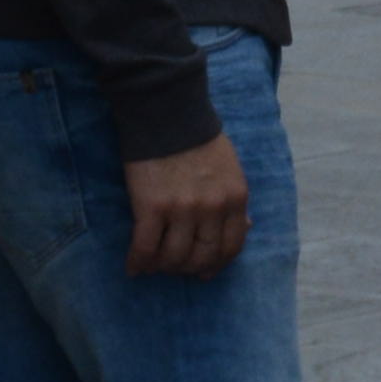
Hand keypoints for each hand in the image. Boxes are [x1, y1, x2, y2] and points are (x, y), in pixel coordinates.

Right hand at [120, 132, 252, 279]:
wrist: (166, 111)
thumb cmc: (197, 136)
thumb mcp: (230, 167)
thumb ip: (234, 198)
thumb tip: (247, 226)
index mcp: (235, 198)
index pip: (231, 247)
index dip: (215, 264)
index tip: (203, 270)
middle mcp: (212, 208)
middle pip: (202, 257)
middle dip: (187, 268)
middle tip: (175, 267)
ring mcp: (182, 209)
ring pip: (174, 258)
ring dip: (162, 266)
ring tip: (153, 264)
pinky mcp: (152, 207)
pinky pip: (145, 248)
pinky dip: (138, 262)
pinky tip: (133, 267)